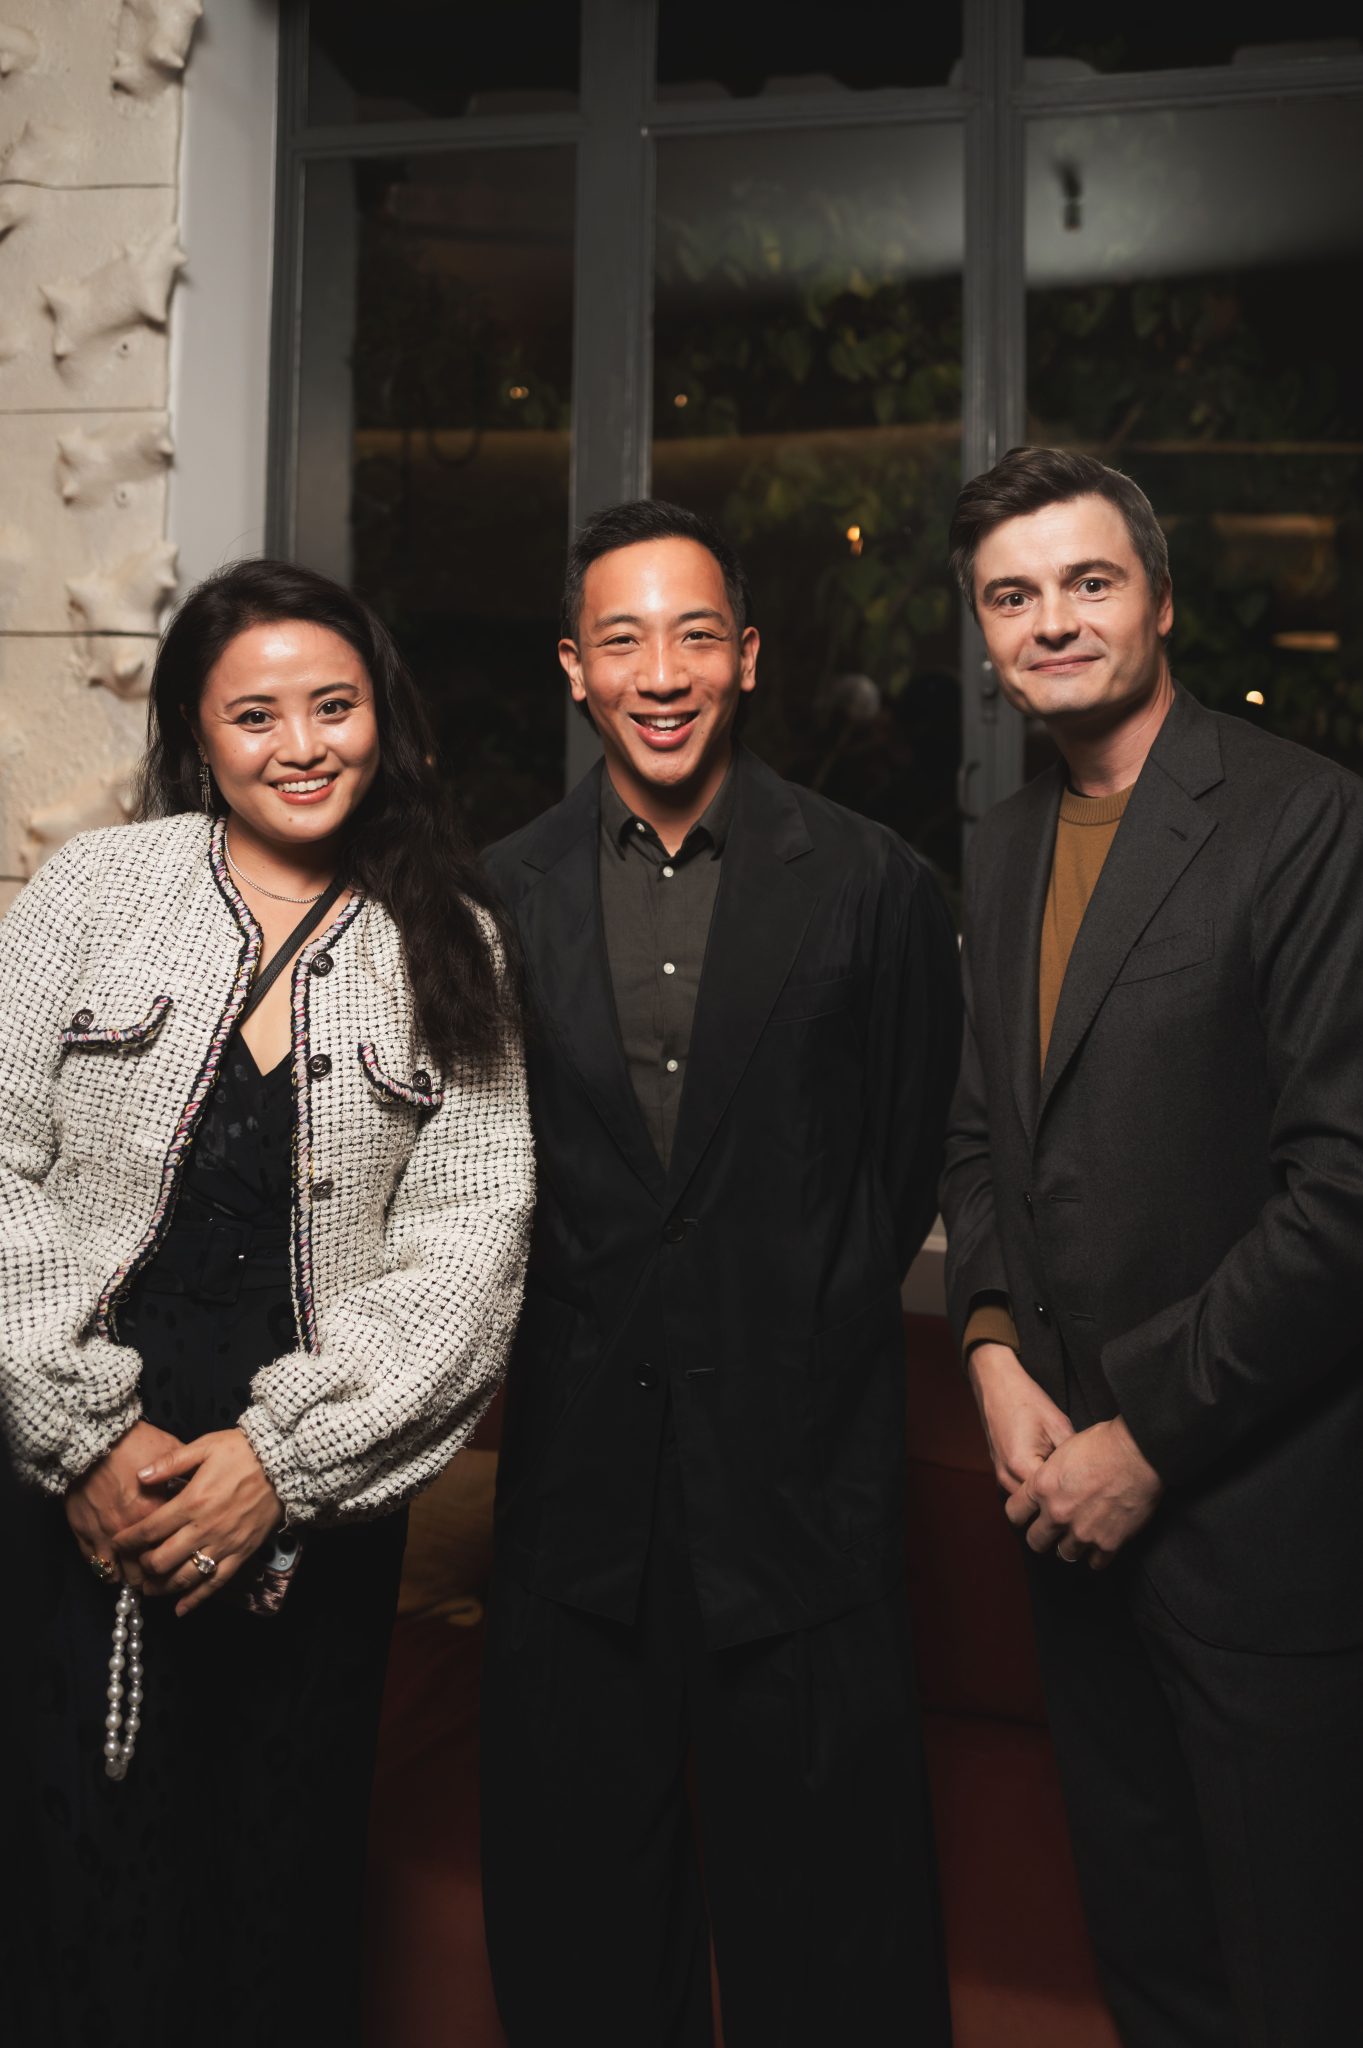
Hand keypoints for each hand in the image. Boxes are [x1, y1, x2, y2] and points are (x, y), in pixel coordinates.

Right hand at [64, 1420, 184, 1589]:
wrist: (92, 1439)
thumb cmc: (134, 1443)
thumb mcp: (171, 1451)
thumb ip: (185, 1474)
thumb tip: (198, 1485)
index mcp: (155, 1512)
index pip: (173, 1547)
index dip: (181, 1559)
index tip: (186, 1562)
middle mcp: (130, 1530)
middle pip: (147, 1568)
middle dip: (157, 1576)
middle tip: (162, 1577)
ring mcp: (104, 1535)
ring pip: (120, 1573)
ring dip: (131, 1577)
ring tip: (140, 1579)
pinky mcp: (84, 1533)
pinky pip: (96, 1564)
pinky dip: (106, 1570)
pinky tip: (114, 1571)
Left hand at [115, 1429, 282, 1615]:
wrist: (285, 1464)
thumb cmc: (244, 1452)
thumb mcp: (206, 1446)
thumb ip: (171, 1462)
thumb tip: (140, 1476)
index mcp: (192, 1502)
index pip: (149, 1530)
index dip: (128, 1540)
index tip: (117, 1543)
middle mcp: (204, 1529)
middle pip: (162, 1560)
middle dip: (143, 1566)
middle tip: (136, 1565)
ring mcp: (224, 1545)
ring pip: (185, 1577)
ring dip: (162, 1588)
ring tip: (150, 1589)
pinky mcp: (241, 1554)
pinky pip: (215, 1584)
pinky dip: (196, 1600)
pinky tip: (181, 1609)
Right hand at [967, 1341, 1074, 1494]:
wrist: (997, 1385)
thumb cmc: (1026, 1400)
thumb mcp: (1058, 1425)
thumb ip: (1072, 1456)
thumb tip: (1089, 1478)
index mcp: (1021, 1465)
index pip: (1052, 1498)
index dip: (1074, 1498)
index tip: (1093, 1496)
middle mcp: (1006, 1476)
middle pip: (1037, 1506)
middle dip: (1059, 1504)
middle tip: (1084, 1499)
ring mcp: (1000, 1475)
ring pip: (1027, 1502)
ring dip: (1045, 1500)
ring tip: (1070, 1491)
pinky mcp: (1000, 1470)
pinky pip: (1020, 1491)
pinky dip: (1035, 1492)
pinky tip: (1053, 1480)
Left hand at [1006, 1417, 1162, 1568]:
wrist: (1138, 1453)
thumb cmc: (1103, 1443)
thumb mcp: (1063, 1449)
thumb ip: (1051, 1474)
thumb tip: (1049, 1482)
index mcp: (1042, 1487)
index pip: (1014, 1513)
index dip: (1021, 1515)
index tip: (1029, 1515)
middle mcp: (1057, 1513)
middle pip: (1035, 1541)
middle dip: (1042, 1537)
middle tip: (1052, 1532)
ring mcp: (1082, 1531)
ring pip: (1065, 1555)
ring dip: (1070, 1546)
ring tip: (1079, 1536)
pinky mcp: (1108, 1542)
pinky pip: (1095, 1563)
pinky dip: (1097, 1555)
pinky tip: (1101, 1544)